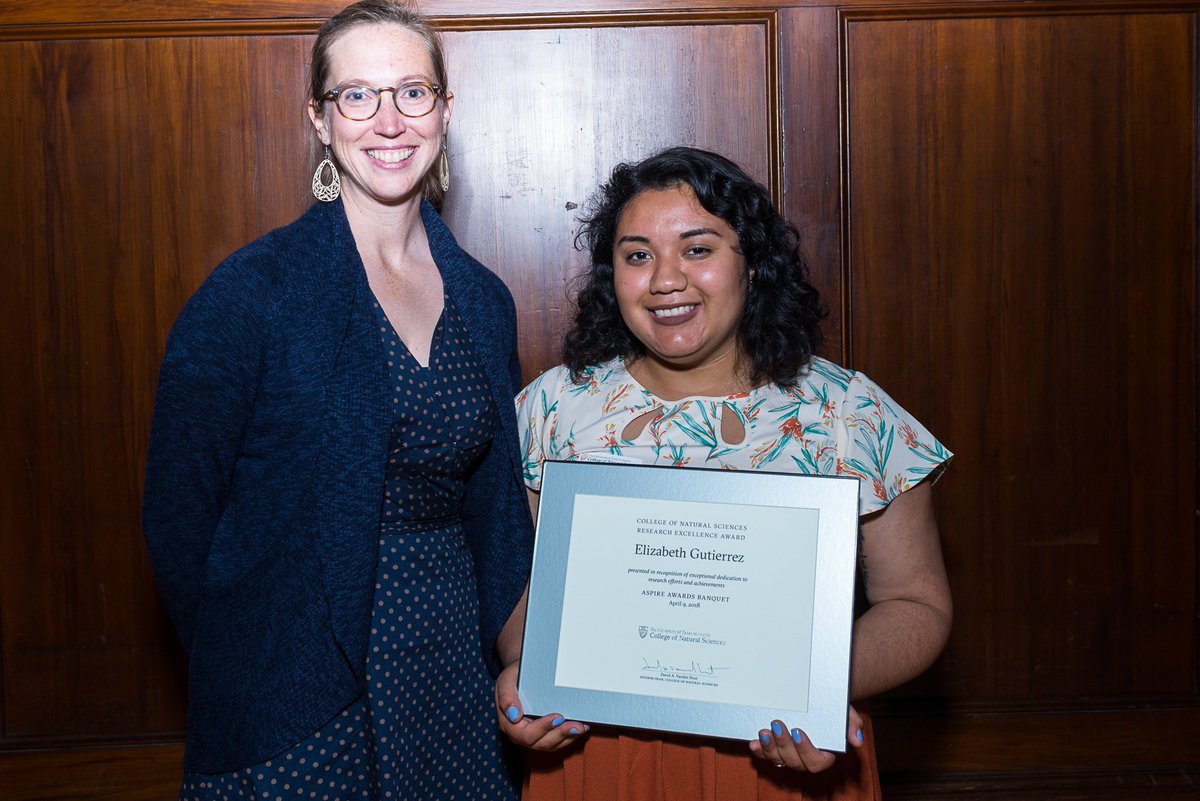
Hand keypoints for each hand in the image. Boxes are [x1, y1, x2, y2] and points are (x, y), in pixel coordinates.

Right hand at [494, 661, 589, 750]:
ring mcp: (534, 736)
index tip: (558, 717)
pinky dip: (570, 735)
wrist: (522, 673)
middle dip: (560, 734)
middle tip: (576, 726)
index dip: (542, 728)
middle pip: (542, 743)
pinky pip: (558, 740)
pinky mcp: (545, 733)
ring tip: (581, 727)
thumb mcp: (506, 680)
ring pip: (552, 744)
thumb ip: (507, 697)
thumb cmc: (514, 676)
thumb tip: (514, 715)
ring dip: (568, 737)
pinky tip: (581, 726)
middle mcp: (521, 734)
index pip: (526, 734)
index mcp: (509, 724)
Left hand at [748, 705, 864, 771]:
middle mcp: (805, 758)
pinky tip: (754, 742)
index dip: (805, 750)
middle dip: (784, 744)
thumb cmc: (833, 708)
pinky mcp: (775, 748)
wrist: (819, 699)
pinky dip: (759, 750)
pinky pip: (766, 754)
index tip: (798, 731)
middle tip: (777, 724)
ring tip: (763, 732)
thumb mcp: (845, 712)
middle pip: (794, 761)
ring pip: (778, 759)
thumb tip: (857, 740)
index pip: (815, 761)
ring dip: (769, 748)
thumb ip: (852, 724)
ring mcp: (789, 754)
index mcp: (824, 754)